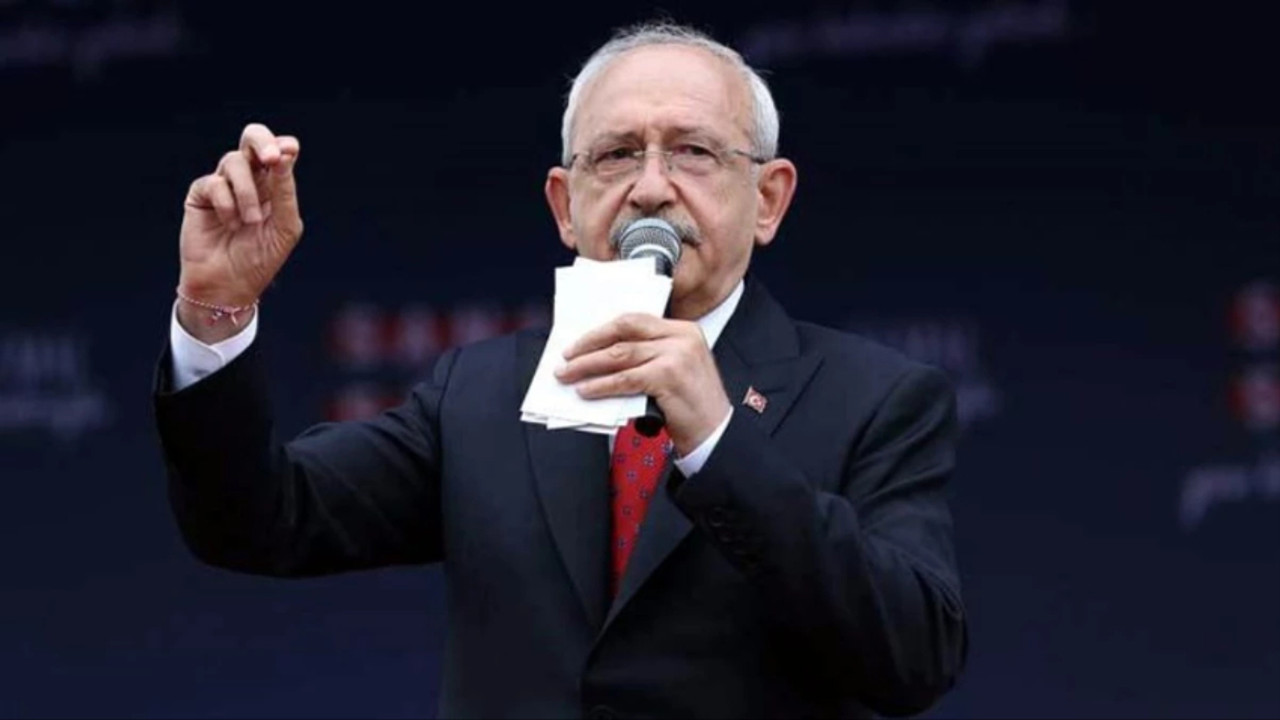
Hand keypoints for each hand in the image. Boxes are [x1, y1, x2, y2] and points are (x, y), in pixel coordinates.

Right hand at [177, 123, 302, 341]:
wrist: (229, 285)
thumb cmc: (260, 259)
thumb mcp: (283, 226)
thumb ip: (285, 190)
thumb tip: (286, 152)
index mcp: (274, 185)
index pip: (279, 151)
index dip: (283, 145)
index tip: (289, 151)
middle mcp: (249, 179)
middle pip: (252, 138)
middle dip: (261, 141)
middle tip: (270, 158)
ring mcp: (223, 185)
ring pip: (234, 160)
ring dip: (247, 193)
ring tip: (250, 222)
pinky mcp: (201, 194)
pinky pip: (214, 182)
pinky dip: (226, 204)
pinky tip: (229, 224)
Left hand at [556, 313, 730, 456]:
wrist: (716, 433)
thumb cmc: (694, 406)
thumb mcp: (675, 370)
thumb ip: (648, 357)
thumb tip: (602, 357)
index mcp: (683, 330)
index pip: (635, 320)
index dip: (603, 330)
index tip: (582, 341)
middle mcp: (682, 337)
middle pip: (624, 331)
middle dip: (590, 343)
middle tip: (568, 356)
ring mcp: (676, 355)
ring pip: (620, 354)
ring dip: (588, 365)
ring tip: (569, 374)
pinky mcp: (669, 377)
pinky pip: (625, 379)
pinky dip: (601, 385)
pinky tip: (587, 390)